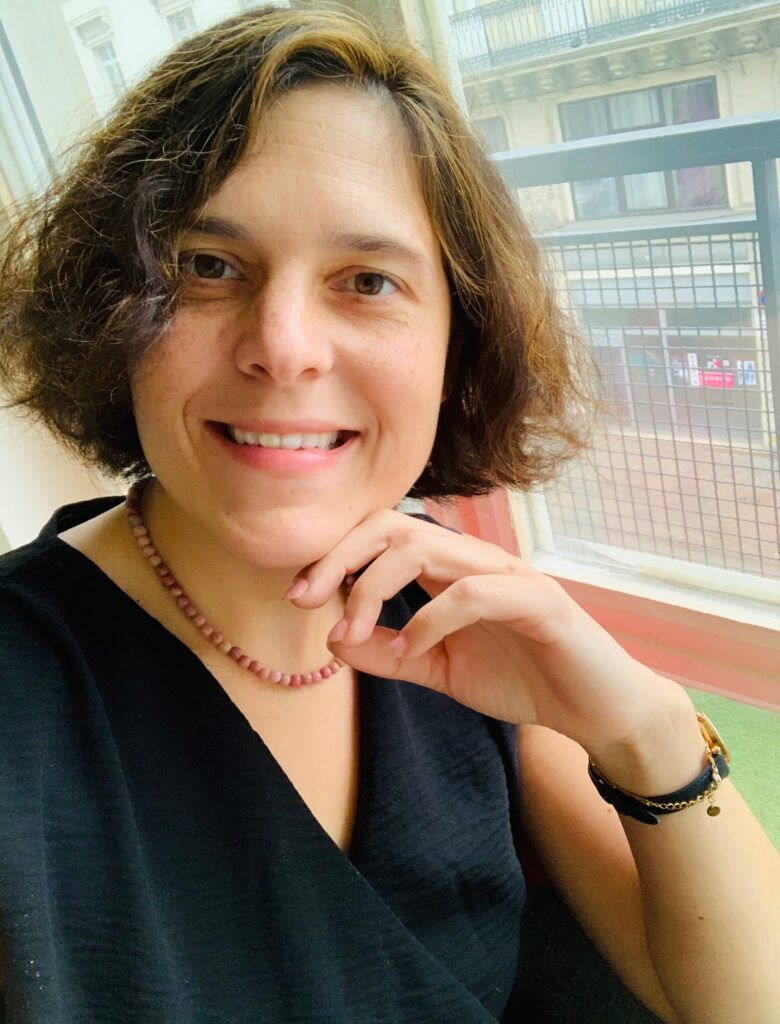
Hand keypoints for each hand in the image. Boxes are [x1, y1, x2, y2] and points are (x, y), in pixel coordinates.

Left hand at [288, 510, 690, 757]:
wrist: (597, 710)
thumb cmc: (523, 679)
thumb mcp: (439, 670)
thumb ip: (390, 653)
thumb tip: (332, 640)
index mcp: (450, 569)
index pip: (383, 534)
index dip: (336, 555)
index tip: (298, 596)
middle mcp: (474, 559)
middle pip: (394, 526)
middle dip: (341, 557)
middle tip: (303, 599)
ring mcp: (507, 573)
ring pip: (426, 547)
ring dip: (375, 587)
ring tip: (349, 630)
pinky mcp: (538, 600)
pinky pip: (472, 593)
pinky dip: (430, 619)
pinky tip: (412, 648)